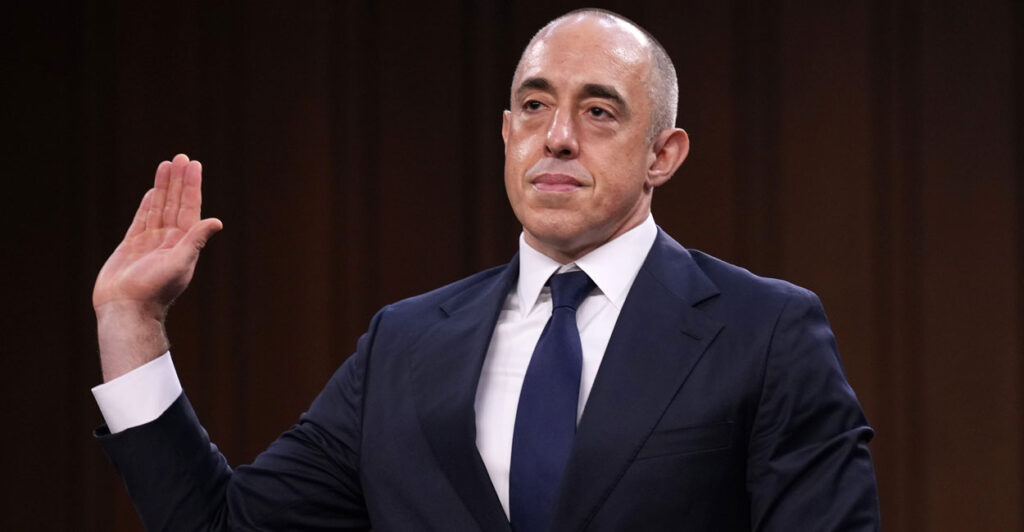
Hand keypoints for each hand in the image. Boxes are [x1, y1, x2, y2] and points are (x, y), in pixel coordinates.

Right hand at [93, 154, 222, 380]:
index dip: (192, 186)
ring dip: (164, 186)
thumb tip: (216, 221)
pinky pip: (142, 219)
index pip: (189, 207)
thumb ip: (196, 241)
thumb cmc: (154, 290)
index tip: (194, 165)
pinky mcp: (132, 246)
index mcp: (183, 242)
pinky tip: (153, 192)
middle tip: (181, 157)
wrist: (127, 309)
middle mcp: (169, 240)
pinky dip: (148, 204)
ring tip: (166, 165)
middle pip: (175, 203)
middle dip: (179, 180)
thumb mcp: (179, 263)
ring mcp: (150, 242)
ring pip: (159, 207)